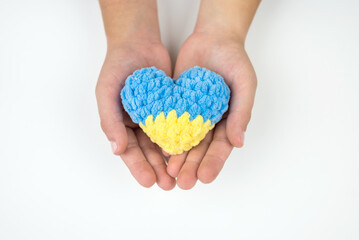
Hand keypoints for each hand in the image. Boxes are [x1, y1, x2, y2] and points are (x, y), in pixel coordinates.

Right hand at [96, 0, 174, 189]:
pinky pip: (177, 126)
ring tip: (179, 175)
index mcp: (120, 124)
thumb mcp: (106, 93)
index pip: (129, 151)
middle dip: (157, 169)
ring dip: (170, 160)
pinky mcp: (171, 108)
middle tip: (168, 185)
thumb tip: (116, 149)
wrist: (138, 42)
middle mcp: (138, 124)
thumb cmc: (116, 66)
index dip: (138, 167)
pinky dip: (181, 139)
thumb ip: (110, 120)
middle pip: (148, 152)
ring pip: (163, 143)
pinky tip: (189, 151)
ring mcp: (155, 117)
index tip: (148, 181)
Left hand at [167, 29, 256, 188]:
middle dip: (193, 166)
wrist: (213, 39)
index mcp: (229, 121)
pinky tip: (159, 150)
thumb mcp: (245, 83)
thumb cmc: (234, 60)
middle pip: (201, 149)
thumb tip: (240, 142)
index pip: (221, 147)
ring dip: (177, 158)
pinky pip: (170, 123)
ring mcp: (192, 115)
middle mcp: (210, 122)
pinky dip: (165, 137)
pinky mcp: (177, 105)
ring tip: (170, 174)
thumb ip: (242, 112)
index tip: (205, 177)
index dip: (214, 162)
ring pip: (184, 141)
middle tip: (184, 183)